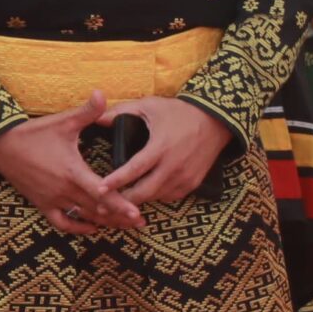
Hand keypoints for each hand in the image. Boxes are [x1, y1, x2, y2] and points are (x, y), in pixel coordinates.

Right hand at [0, 88, 139, 233]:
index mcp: (72, 171)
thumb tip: (102, 92)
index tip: (137, 215)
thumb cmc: (33, 133)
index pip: (101, 193)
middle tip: (140, 223)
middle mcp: (63, 190)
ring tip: (123, 227)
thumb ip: (87, 111)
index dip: (120, 205)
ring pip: (82, 217)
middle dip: (119, 217)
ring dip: (103, 222)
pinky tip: (91, 227)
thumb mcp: (62, 122)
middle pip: (96, 209)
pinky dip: (77, 227)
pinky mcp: (41, 203)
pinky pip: (61, 222)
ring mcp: (51, 199)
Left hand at [98, 96, 234, 206]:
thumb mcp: (151, 106)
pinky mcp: (193, 183)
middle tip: (104, 206)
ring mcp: (185, 176)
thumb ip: (122, 111)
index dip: (116, 181)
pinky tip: (146, 192)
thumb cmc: (180, 112)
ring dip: (139, 199)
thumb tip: (96, 118)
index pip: (135, 169)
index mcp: (161, 146)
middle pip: (145, 191)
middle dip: (123, 200)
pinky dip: (156, 196)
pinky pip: (169, 196)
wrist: (216, 121)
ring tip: (121, 201)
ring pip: (156, 197)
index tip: (99, 189)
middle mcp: (174, 165)